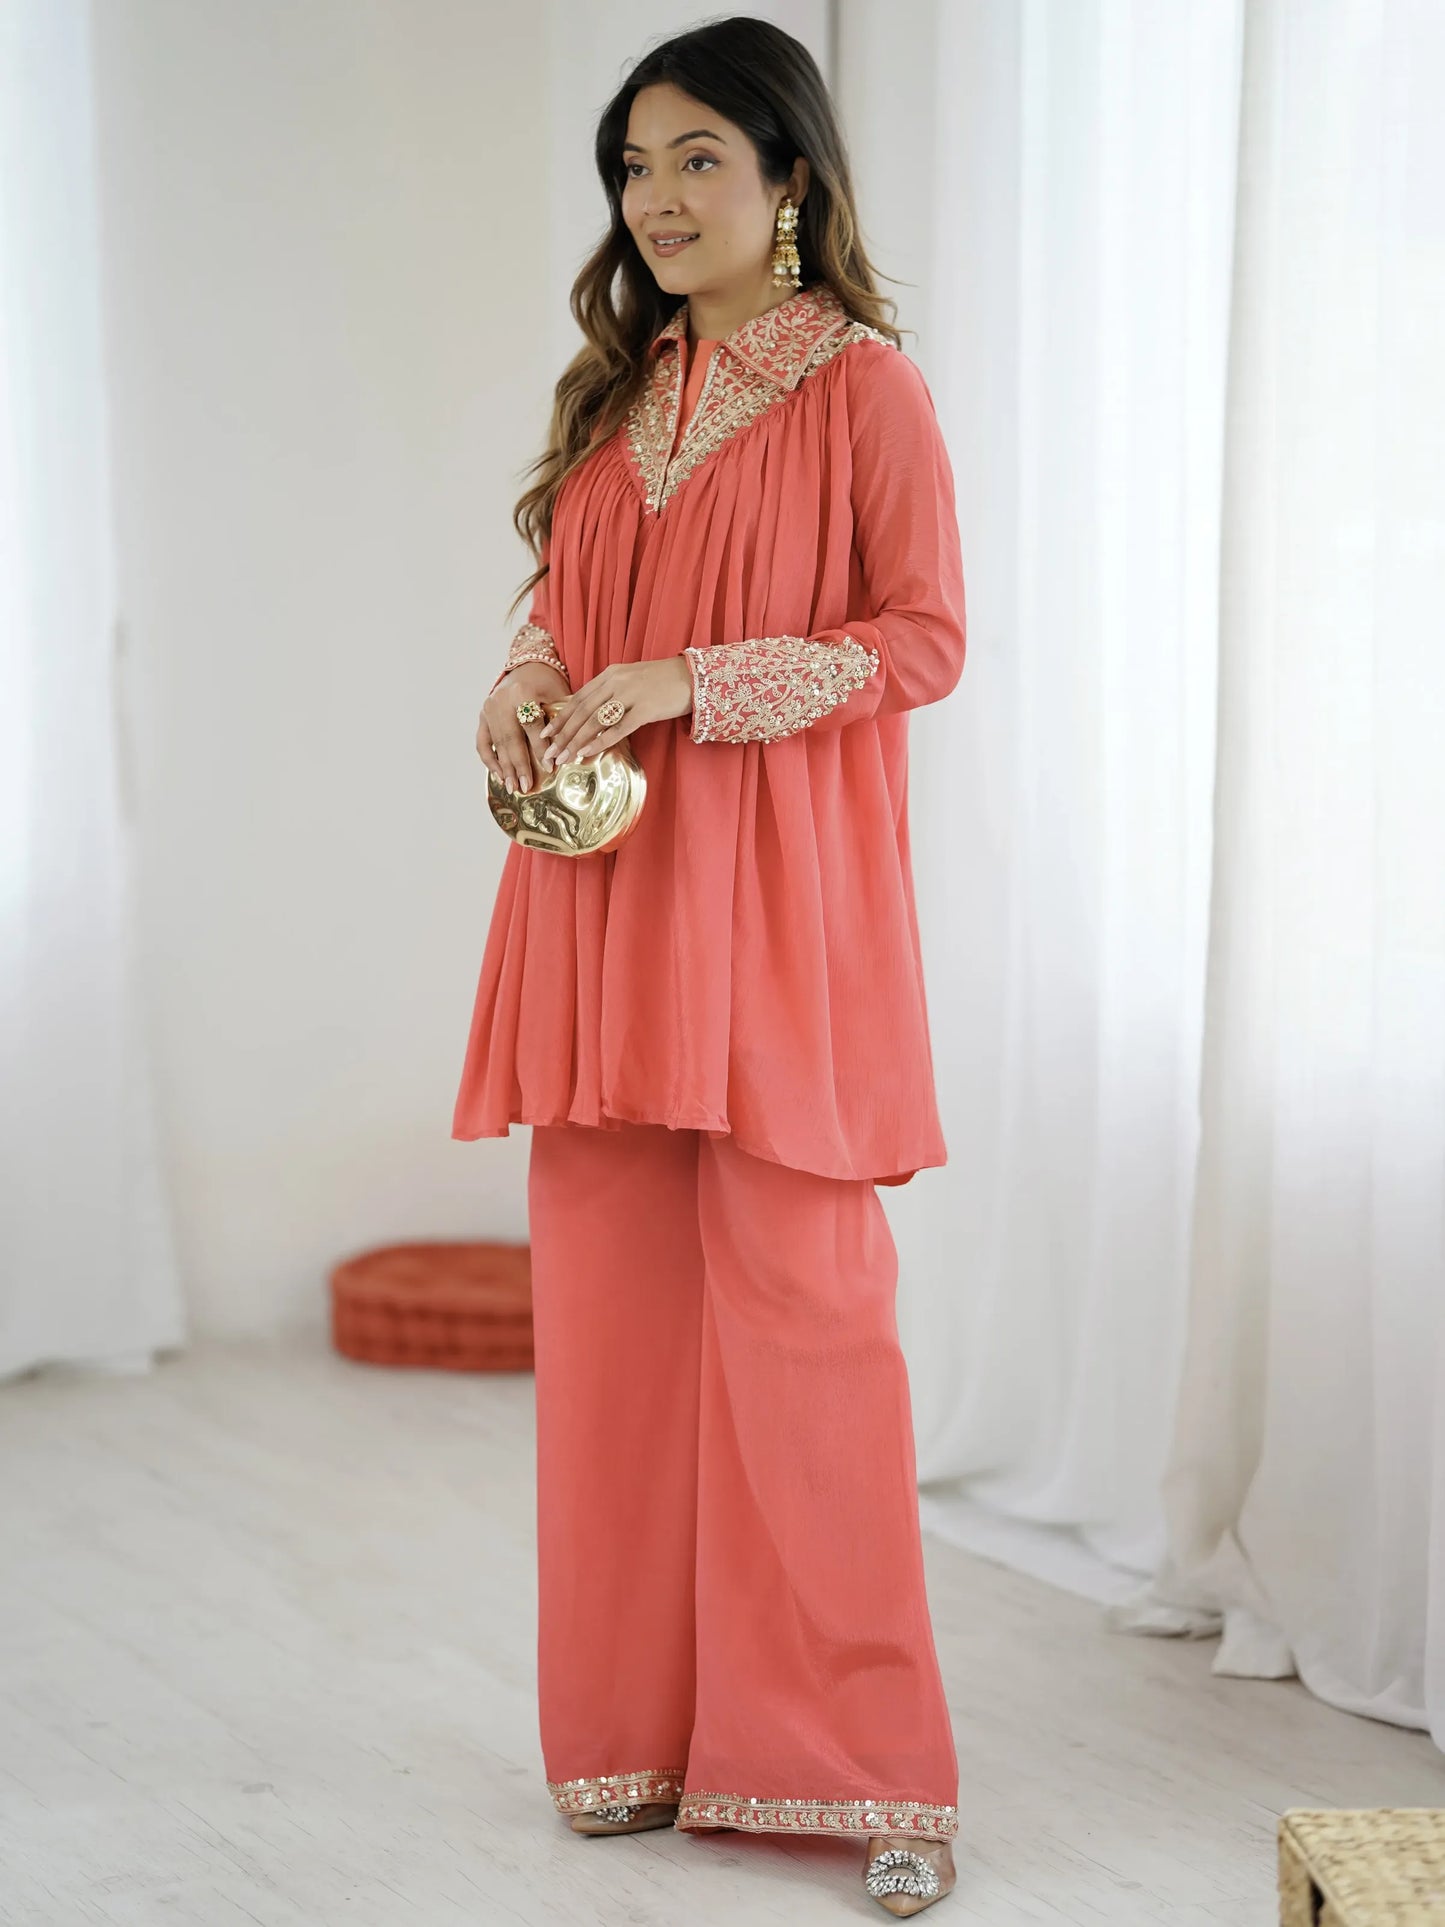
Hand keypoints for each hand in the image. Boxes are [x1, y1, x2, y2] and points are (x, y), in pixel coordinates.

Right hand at [478, 662, 570, 792]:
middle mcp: (500, 701)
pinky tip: (498, 775)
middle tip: (526, 786)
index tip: (550, 768)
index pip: (532, 727)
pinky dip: (489, 760)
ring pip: (496, 744)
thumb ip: (559, 720)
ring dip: (504, 768)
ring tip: (512, 787)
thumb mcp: (557, 695)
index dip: (541, 748)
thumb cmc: (547, 683)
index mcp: (521, 693)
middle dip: (519, 765)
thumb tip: (566, 750)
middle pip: (511, 739)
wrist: (526, 666)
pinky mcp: (482, 716)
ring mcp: (488, 709)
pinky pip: (482, 742)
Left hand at [538, 657, 694, 770]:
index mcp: (610, 674)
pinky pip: (618, 728)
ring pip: (595, 721)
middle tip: (550, 753)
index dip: (560, 718)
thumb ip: (610, 693)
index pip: (578, 698)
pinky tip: (587, 753)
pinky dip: (600, 742)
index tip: (546, 735)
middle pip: (582, 711)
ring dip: (576, 741)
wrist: (693, 677)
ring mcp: (631, 695)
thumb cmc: (661, 682)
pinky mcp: (646, 709)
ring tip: (564, 758)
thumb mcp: (630, 681)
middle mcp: (616, 682)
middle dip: (563, 734)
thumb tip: (589, 715)